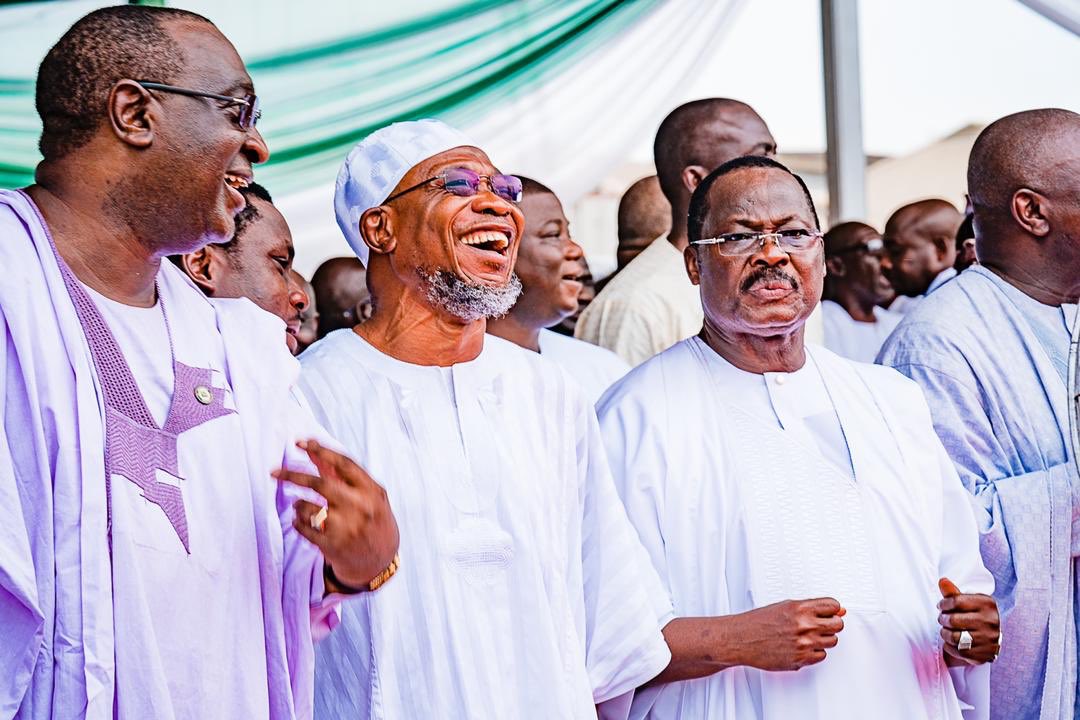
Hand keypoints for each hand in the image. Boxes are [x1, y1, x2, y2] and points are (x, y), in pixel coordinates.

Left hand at [272, 439, 398, 590]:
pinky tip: (299, 521)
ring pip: (308, 508)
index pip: (343, 464)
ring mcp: (346, 528)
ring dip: (298, 504)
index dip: (321, 450)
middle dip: (293, 476)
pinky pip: (304, 529)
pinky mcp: (333, 546)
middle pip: (320, 485)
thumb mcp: (366, 494)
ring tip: (299, 506)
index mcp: (371, 490)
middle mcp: (360, 507)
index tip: (300, 443)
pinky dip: (297, 522)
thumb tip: (312, 448)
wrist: (381, 560)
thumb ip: (341, 474)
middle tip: (273, 472)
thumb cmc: (371, 519)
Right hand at [736, 598, 845, 671]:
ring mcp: (804, 643)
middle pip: (838, 625)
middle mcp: (804, 625)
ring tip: (807, 636)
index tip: (828, 613)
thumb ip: (811, 608)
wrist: (741, 639)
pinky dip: (814, 652)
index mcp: (800, 608)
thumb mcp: (785, 607)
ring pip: (832, 641)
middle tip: (820, 626)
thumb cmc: (759, 622)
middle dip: (832, 625)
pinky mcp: (801, 659)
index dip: (832, 610)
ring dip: (823, 639)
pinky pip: (821, 656)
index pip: (833, 606)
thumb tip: (838, 610)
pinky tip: (801, 647)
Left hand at [938, 577, 999, 664]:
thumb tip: (942, 581)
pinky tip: (952, 642)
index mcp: (987, 603)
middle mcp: (991, 621)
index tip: (941, 606)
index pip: (956, 601)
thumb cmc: (973, 615)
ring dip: (945, 633)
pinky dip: (950, 646)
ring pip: (954, 637)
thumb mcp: (966, 601)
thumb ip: (953, 592)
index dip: (943, 604)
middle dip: (943, 619)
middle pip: (954, 620)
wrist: (988, 638)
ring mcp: (989, 639)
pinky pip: (958, 651)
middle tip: (943, 619)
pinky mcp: (984, 654)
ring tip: (946, 630)